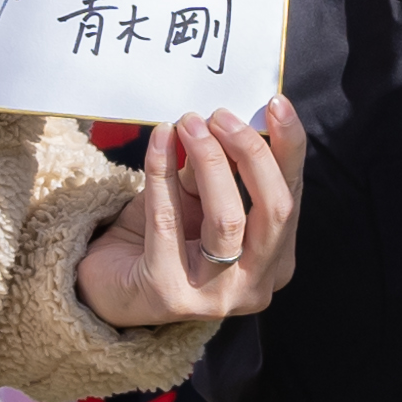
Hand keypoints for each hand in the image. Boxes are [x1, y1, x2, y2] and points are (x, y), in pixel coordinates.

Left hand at [74, 102, 305, 328]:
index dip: (288, 148)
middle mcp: (254, 286)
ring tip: (188, 123)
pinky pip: (168, 221)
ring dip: (209, 161)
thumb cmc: (161, 239)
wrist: (109, 287)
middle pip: (274, 210)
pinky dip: (163, 172)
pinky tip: (160, 141)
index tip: (275, 104)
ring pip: (227, 220)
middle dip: (251, 152)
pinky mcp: (170, 295)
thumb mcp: (198, 199)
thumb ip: (222, 170)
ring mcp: (216, 297)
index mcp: (275, 262)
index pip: (291, 197)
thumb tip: (231, 119)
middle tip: (219, 115)